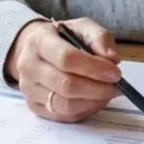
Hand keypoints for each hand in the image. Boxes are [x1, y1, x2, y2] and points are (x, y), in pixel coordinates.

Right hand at [7, 18, 121, 122]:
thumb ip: (99, 38)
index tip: (115, 72)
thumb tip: (112, 60)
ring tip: (108, 93)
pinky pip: (64, 116)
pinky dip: (85, 110)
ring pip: (65, 105)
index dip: (94, 68)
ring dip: (93, 102)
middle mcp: (28, 66)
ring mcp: (29, 89)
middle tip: (115, 85)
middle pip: (66, 85)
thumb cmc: (62, 37)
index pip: (66, 59)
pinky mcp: (34, 107)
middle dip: (97, 88)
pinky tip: (95, 100)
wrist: (34, 50)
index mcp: (38, 41)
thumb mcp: (82, 27)